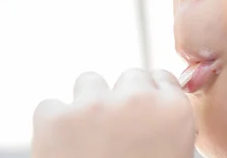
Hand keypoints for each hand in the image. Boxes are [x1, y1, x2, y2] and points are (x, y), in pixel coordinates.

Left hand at [32, 69, 195, 157]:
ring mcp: (94, 105)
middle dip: (122, 98)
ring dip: (88, 103)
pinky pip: (50, 106)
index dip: (150, 96)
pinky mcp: (54, 118)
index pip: (162, 77)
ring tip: (87, 139)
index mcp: (174, 110)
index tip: (141, 113)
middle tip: (115, 131)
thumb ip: (171, 125)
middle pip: (129, 76)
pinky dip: (53, 124)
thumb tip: (159, 106)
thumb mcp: (175, 156)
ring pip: (89, 81)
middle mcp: (137, 99)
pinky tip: (62, 148)